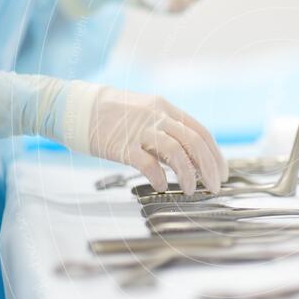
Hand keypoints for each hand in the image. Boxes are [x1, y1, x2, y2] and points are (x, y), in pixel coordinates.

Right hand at [87, 87, 227, 194]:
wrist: (76, 107)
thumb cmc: (111, 114)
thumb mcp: (144, 113)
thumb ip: (165, 130)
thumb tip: (188, 157)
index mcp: (165, 108)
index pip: (200, 131)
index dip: (215, 154)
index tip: (222, 173)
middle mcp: (157, 116)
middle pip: (194, 142)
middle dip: (209, 168)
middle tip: (214, 187)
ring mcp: (140, 130)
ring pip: (176, 152)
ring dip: (188, 175)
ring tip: (190, 191)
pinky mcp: (122, 145)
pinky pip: (148, 164)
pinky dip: (160, 177)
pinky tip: (162, 187)